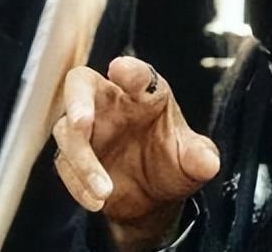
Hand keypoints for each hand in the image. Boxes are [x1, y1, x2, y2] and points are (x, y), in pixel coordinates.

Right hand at [52, 57, 219, 247]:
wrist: (153, 198)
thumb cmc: (172, 163)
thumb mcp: (193, 163)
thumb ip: (200, 158)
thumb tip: (206, 162)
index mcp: (145, 93)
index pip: (137, 74)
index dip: (129, 71)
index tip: (120, 70)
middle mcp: (111, 102)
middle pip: (81, 84)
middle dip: (77, 100)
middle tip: (82, 123)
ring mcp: (88, 128)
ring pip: (67, 131)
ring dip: (83, 161)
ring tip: (105, 191)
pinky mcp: (72, 155)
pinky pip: (64, 165)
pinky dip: (78, 184)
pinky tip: (97, 201)